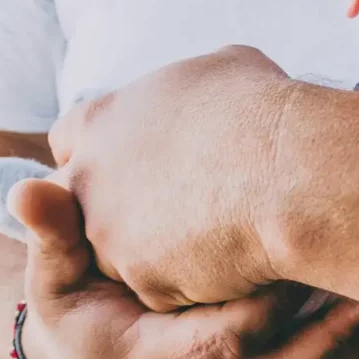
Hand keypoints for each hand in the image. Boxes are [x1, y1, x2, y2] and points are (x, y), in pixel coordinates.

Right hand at [9, 178, 358, 358]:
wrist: (87, 352)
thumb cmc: (72, 305)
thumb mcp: (51, 276)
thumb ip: (52, 235)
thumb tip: (33, 189)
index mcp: (153, 356)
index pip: (219, 336)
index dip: (260, 303)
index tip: (299, 259)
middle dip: (331, 332)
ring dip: (357, 342)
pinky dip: (355, 347)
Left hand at [48, 46, 293, 311]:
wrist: (290, 170)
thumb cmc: (262, 110)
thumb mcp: (224, 67)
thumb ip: (194, 86)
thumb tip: (214, 91)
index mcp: (103, 120)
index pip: (69, 138)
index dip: (103, 151)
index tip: (139, 161)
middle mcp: (91, 179)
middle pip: (86, 204)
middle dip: (121, 209)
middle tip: (179, 208)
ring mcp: (112, 236)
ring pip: (123, 256)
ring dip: (160, 252)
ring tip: (220, 236)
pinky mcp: (145, 283)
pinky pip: (167, 291)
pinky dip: (197, 282)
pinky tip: (236, 262)